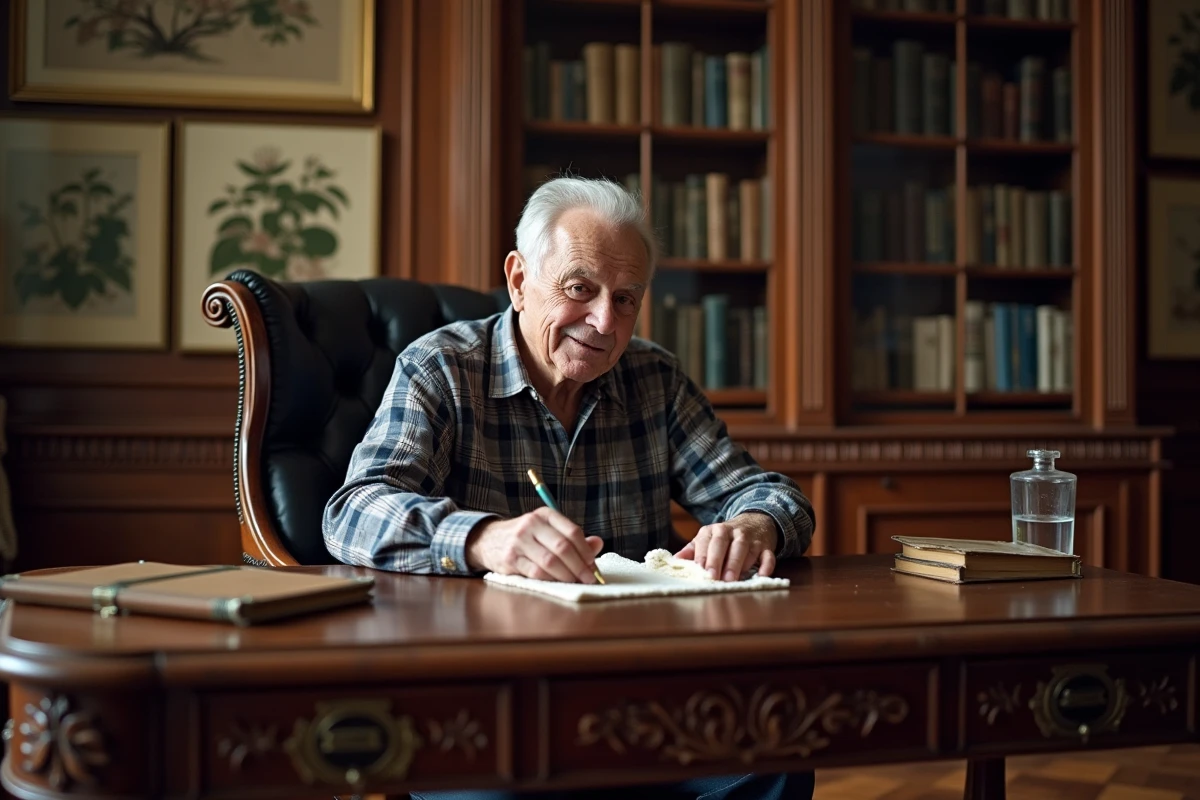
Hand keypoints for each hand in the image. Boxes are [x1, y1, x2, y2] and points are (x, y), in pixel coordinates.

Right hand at [466, 507, 603, 582]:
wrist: (488, 540)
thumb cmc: (526, 537)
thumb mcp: (548, 530)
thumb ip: (573, 537)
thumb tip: (598, 544)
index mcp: (545, 514)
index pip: (572, 531)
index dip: (586, 550)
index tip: (594, 564)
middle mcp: (531, 524)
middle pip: (563, 547)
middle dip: (580, 566)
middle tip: (590, 579)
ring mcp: (519, 541)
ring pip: (550, 562)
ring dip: (567, 576)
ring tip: (576, 583)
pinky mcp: (510, 559)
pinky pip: (536, 573)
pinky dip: (551, 580)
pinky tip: (558, 584)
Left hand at [675, 512, 778, 581]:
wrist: (755, 522)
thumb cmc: (726, 537)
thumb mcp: (707, 538)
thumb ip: (692, 550)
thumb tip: (674, 560)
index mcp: (714, 530)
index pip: (706, 543)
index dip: (703, 558)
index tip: (700, 572)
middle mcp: (733, 532)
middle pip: (724, 544)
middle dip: (719, 561)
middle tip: (715, 579)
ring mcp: (751, 539)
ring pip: (745, 549)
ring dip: (738, 565)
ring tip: (732, 581)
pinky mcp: (766, 547)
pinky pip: (768, 556)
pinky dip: (766, 566)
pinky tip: (761, 576)